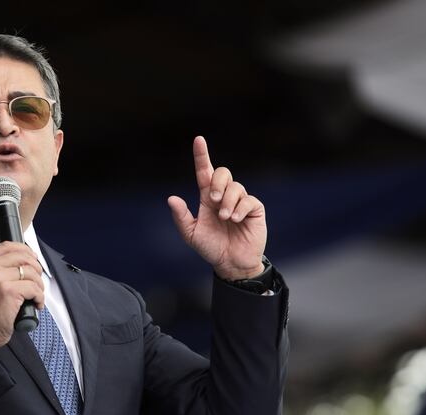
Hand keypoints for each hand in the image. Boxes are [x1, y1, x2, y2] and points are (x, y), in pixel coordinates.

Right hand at [0, 242, 44, 351]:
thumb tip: (24, 261)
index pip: (8, 246)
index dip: (25, 250)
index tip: (33, 258)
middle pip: (23, 257)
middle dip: (36, 269)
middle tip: (37, 281)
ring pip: (31, 273)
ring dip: (39, 285)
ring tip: (35, 295)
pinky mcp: (9, 291)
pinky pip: (34, 288)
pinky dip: (40, 297)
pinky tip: (36, 304)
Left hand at [168, 136, 266, 279]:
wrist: (231, 263)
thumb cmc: (211, 247)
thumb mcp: (191, 234)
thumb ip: (181, 217)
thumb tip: (171, 198)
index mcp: (207, 198)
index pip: (204, 172)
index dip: (201, 155)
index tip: (198, 140)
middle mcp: (224, 196)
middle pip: (222, 172)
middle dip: (218, 182)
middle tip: (213, 200)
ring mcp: (240, 201)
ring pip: (235, 187)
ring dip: (228, 202)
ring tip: (225, 219)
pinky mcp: (254, 209)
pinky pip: (248, 200)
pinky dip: (240, 209)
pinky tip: (236, 220)